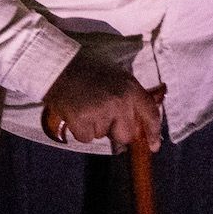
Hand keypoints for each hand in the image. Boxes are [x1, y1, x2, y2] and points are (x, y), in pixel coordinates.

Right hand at [40, 54, 164, 152]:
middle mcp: (119, 102)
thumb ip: (130, 98)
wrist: (59, 66)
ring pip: (103, 136)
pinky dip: (81, 130)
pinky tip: (76, 112)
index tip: (153, 147)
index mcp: (131, 89)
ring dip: (95, 127)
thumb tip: (139, 123)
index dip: (153, 133)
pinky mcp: (82, 122)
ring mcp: (100, 113)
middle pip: (126, 135)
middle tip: (102, 114)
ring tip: (85, 106)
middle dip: (115, 131)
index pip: (150, 115)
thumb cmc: (89, 70)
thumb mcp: (117, 77)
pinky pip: (86, 138)